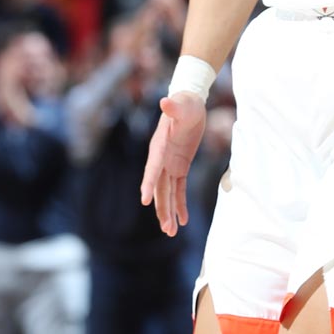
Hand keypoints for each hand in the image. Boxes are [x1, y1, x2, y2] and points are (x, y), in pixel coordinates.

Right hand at [139, 93, 206, 236]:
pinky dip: (180, 204)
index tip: (144, 200)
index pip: (153, 168)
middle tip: (167, 229)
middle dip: (162, 208)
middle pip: (159, 188)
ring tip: (171, 232)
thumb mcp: (182, 105)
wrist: (189, 103)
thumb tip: (165, 102)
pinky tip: (183, 220)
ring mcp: (169, 164)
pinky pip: (179, 190)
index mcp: (160, 146)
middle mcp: (161, 159)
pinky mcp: (179, 167)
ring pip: (167, 193)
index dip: (149, 183)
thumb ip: (174, 107)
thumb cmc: (185, 103)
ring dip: (169, 211)